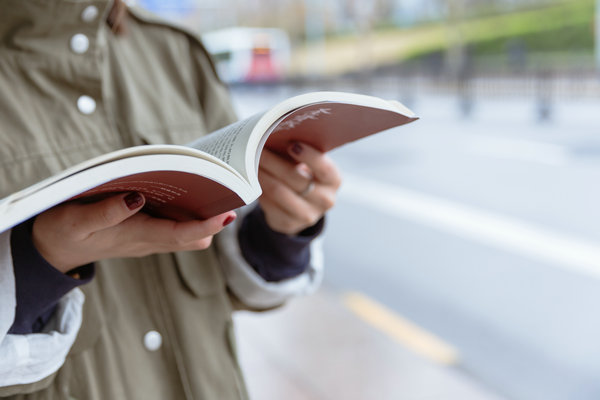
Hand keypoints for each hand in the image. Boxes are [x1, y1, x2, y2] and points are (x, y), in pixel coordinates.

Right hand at [32, 192, 235, 272]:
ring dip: (202, 216)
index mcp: (136, 237)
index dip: (206, 226)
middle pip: (192, 236)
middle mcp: (148, 241)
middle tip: (231, 194)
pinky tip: (188, 192)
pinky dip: (186, 213)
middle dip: (213, 220)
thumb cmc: (62, 232)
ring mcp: (147, 239)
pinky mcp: (143, 232)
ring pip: (186, 233)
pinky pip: (174, 227)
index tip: (227, 214)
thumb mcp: (76, 220)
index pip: (181, 235)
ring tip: (215, 189)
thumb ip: (106, 212)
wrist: (51, 250)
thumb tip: (137, 198)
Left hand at [258, 142, 341, 234]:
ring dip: (260, 174)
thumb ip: (299, 153)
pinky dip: (257, 189)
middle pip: (295, 178)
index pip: (324, 168)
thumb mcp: (309, 166)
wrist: (301, 208)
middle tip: (255, 147)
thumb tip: (273, 134)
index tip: (291, 144)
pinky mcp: (288, 224)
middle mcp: (324, 200)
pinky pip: (268, 204)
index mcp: (333, 180)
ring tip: (247, 161)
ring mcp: (307, 215)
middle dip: (273, 161)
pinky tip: (249, 178)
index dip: (309, 156)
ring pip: (278, 191)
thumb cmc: (303, 176)